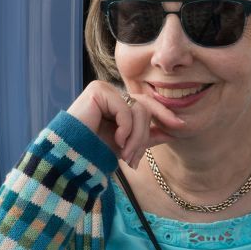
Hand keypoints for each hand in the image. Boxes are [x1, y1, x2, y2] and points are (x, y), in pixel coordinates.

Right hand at [65, 81, 184, 167]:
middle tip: (135, 160)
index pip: (146, 103)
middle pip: (144, 108)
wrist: (70, 155)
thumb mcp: (125, 145)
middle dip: (144, 136)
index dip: (164, 114)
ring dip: (136, 138)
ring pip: (138, 109)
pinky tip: (117, 142)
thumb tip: (171, 132)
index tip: (181, 127)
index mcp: (115, 102)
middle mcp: (110, 92)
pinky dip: (126, 129)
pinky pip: (126, 110)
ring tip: (126, 156)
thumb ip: (145, 135)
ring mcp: (103, 89)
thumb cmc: (92, 151)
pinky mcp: (98, 91)